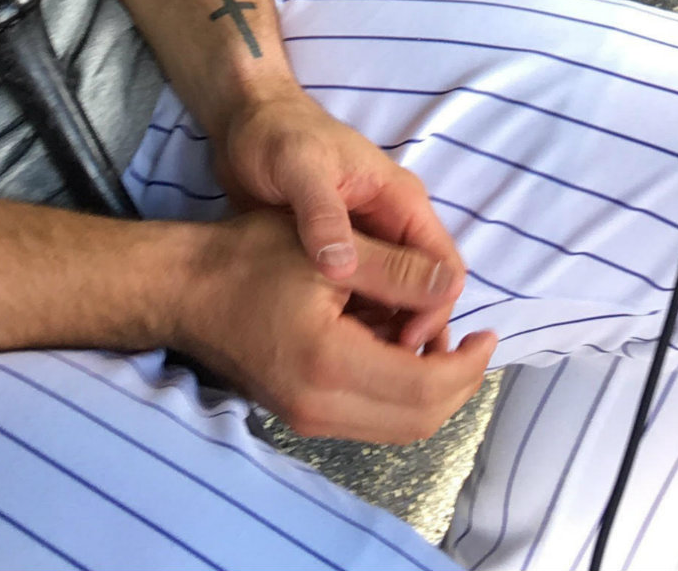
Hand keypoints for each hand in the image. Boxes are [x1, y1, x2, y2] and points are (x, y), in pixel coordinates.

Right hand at [174, 208, 495, 442]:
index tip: (487, 330)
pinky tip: (398, 344)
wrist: (189, 290)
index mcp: (330, 365)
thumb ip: (395, 270)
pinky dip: (399, 389)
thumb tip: (453, 288)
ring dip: (430, 387)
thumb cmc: (251, 257)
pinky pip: (371, 417)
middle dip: (457, 382)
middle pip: (418, 420)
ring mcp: (309, 418)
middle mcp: (321, 408)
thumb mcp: (328, 252)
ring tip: (436, 335)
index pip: (424, 387)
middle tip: (474, 338)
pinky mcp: (302, 414)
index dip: (466, 364)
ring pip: (397, 425)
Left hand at [217, 89, 465, 348]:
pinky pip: (365, 305)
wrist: (245, 124)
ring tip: (353, 372)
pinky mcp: (341, 259)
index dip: (430, 313)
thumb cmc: (277, 137)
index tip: (399, 348)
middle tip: (377, 374)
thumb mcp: (299, 168)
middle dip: (411, 335)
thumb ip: (323, 213)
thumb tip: (342, 269)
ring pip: (396, 305)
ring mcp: (368, 245)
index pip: (443, 270)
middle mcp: (393, 227)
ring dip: (384, 337)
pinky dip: (358, 330)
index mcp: (400, 202)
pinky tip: (333, 352)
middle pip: (425, 295)